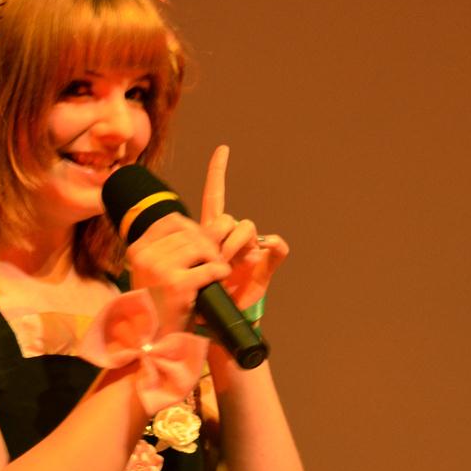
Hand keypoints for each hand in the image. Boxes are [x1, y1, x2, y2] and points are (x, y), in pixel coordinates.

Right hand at [124, 206, 232, 337]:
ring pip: (200, 247)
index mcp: (138, 248)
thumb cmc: (159, 304)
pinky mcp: (177, 284)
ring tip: (216, 270)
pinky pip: (209, 268)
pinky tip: (221, 277)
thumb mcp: (154, 271)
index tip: (201, 244)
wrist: (152, 340)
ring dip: (214, 258)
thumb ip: (168, 248)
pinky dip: (220, 271)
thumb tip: (200, 226)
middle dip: (207, 245)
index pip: (172, 220)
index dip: (193, 229)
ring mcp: (160, 269)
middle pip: (189, 234)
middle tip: (213, 260)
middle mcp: (145, 256)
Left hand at [199, 144, 288, 313]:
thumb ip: (196, 256)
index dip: (218, 173)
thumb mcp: (193, 274)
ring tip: (227, 266)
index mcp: (213, 235)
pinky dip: (274, 246)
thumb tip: (200, 243)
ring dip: (236, 244)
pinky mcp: (267, 262)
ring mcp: (252, 249)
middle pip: (228, 217)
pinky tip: (263, 255)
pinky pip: (277, 245)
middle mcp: (233, 237)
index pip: (215, 197)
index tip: (223, 149)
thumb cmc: (203, 298)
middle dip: (217, 235)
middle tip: (211, 258)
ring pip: (247, 228)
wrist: (221, 320)